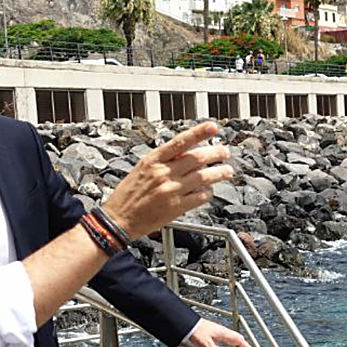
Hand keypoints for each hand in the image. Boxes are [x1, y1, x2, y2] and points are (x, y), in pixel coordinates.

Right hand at [104, 123, 233, 238]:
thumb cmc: (128, 195)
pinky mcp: (176, 207)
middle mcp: (163, 173)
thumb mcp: (141, 169)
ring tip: (227, 171)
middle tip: (224, 152)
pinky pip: (199, 197)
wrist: (119, 219)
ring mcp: (171, 190)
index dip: (199, 133)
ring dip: (218, 173)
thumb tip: (186, 154)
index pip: (180, 142)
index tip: (212, 127)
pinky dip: (207, 193)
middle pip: (196, 158)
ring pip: (203, 177)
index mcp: (153, 160)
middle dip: (215, 153)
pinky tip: (209, 191)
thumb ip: (163, 161)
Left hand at [184, 319, 253, 346]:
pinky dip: (231, 342)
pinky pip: (227, 337)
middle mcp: (223, 331)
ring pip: (233, 337)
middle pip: (238, 338)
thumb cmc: (196, 332)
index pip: (239, 341)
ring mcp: (219, 331)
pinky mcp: (214, 331)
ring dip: (238, 344)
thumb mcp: (207, 346)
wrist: (187, 324)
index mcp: (224, 334)